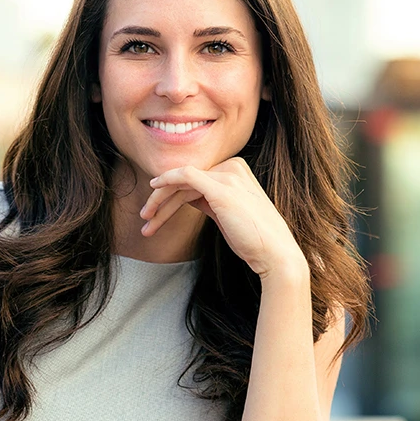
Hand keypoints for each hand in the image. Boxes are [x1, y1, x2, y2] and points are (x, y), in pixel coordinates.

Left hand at [141, 158, 305, 277]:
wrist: (275, 253)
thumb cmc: (253, 238)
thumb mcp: (227, 212)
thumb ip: (208, 199)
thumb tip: (184, 196)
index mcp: (236, 170)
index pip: (194, 178)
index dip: (170, 196)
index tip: (155, 215)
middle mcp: (233, 167)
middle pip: (185, 180)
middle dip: (161, 200)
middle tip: (144, 218)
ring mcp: (228, 175)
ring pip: (181, 181)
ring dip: (158, 201)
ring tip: (145, 223)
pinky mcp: (221, 188)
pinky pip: (186, 176)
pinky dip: (167, 180)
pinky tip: (153, 190)